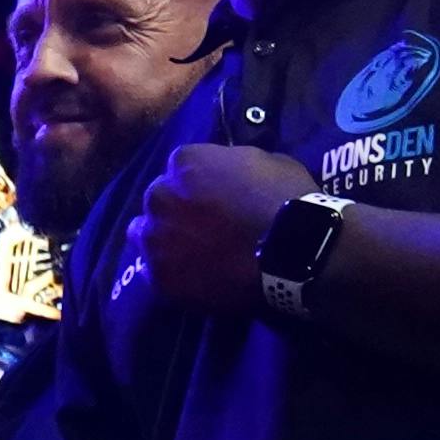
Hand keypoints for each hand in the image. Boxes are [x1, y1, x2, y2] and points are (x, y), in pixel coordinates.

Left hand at [125, 141, 313, 316]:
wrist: (294, 252)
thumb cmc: (287, 199)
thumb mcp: (267, 162)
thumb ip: (232, 164)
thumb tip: (226, 173)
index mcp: (183, 163)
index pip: (181, 168)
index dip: (200, 182)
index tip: (217, 194)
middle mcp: (158, 197)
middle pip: (160, 200)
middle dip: (177, 208)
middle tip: (205, 223)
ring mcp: (154, 239)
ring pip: (145, 234)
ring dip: (163, 238)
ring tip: (192, 250)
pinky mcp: (158, 276)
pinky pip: (154, 271)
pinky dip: (170, 271)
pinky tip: (192, 275)